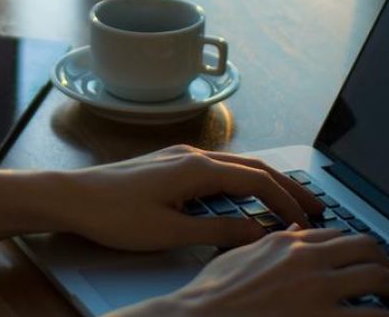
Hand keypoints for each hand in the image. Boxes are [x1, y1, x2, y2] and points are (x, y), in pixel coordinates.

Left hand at [52, 145, 325, 250]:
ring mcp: (180, 156)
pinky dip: (242, 181)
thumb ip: (218, 232)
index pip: (258, 181)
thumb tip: (258, 232)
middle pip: (254, 167)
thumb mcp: (170, 231)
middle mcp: (193, 155)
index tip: (307, 222)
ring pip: (237, 165)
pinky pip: (218, 168)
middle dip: (288, 186)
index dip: (286, 202)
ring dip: (266, 182)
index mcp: (198, 169)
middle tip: (316, 205)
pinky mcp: (168, 164)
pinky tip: (245, 195)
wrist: (72, 196)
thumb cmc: (114, 215)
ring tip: (288, 201)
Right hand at [115, 226, 388, 315]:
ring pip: (380, 279)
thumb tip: (286, 235)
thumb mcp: (236, 258)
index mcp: (287, 243)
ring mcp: (320, 291)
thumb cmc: (209, 297)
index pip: (338, 235)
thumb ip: (265, 245)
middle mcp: (309, 260)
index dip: (358, 248)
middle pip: (367, 250)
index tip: (367, 260)